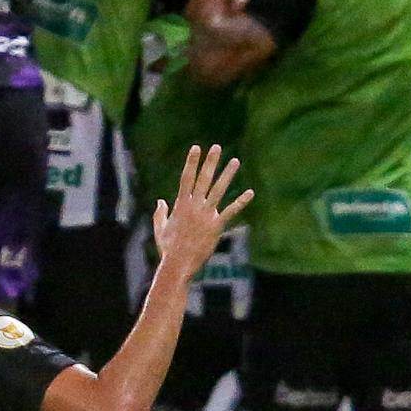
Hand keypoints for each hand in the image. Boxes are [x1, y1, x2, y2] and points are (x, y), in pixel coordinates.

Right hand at [151, 145, 250, 276]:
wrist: (178, 263)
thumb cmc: (167, 248)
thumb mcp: (160, 228)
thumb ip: (160, 213)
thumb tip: (160, 201)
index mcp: (180, 205)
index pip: (186, 178)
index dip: (191, 162)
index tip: (196, 148)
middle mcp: (194, 206)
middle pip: (203, 178)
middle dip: (210, 162)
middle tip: (217, 147)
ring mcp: (206, 215)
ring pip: (219, 190)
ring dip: (227, 174)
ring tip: (235, 161)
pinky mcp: (216, 225)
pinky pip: (231, 211)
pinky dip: (241, 201)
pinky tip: (250, 192)